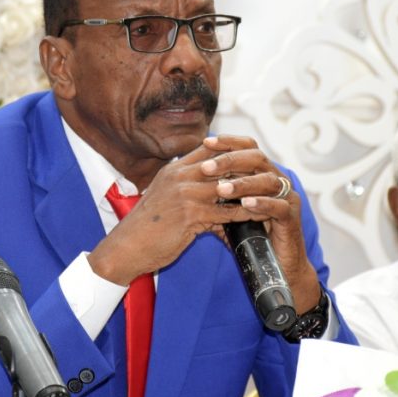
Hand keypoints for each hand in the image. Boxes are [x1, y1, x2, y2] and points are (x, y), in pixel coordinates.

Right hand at [88, 134, 319, 312]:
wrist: (126, 247)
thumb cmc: (145, 226)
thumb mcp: (162, 196)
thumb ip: (181, 184)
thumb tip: (203, 182)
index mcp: (173, 169)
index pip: (208, 149)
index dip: (231, 151)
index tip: (251, 155)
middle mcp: (179, 176)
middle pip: (222, 164)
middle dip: (246, 169)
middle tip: (268, 173)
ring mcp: (185, 194)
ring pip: (228, 187)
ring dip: (251, 191)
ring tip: (270, 194)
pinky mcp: (191, 215)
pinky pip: (226, 212)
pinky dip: (245, 213)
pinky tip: (259, 216)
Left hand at [201, 135, 319, 312]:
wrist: (276, 264)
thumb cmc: (250, 233)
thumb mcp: (230, 207)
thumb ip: (217, 190)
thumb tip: (188, 172)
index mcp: (262, 172)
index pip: (247, 147)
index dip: (228, 142)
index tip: (206, 141)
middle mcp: (277, 179)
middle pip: (257, 157)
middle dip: (231, 160)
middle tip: (207, 167)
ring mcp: (287, 196)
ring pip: (268, 180)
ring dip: (243, 183)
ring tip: (221, 189)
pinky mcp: (292, 217)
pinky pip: (279, 206)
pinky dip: (262, 204)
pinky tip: (246, 204)